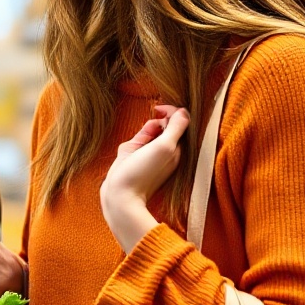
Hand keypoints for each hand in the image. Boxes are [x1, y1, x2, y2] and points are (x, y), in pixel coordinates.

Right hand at [99, 104, 188, 251]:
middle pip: (164, 125)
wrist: (121, 195)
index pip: (180, 122)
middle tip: (146, 136)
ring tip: (136, 147)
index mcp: (177, 149)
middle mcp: (167, 151)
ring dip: (142, 133)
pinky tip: (130, 151)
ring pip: (149, 132)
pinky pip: (139, 141)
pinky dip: (135, 140)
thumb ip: (176, 127)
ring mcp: (152, 155)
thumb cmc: (143, 172)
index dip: (171, 111)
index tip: (158, 109)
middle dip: (154, 124)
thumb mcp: (164, 146)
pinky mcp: (137, 158)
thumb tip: (183, 111)